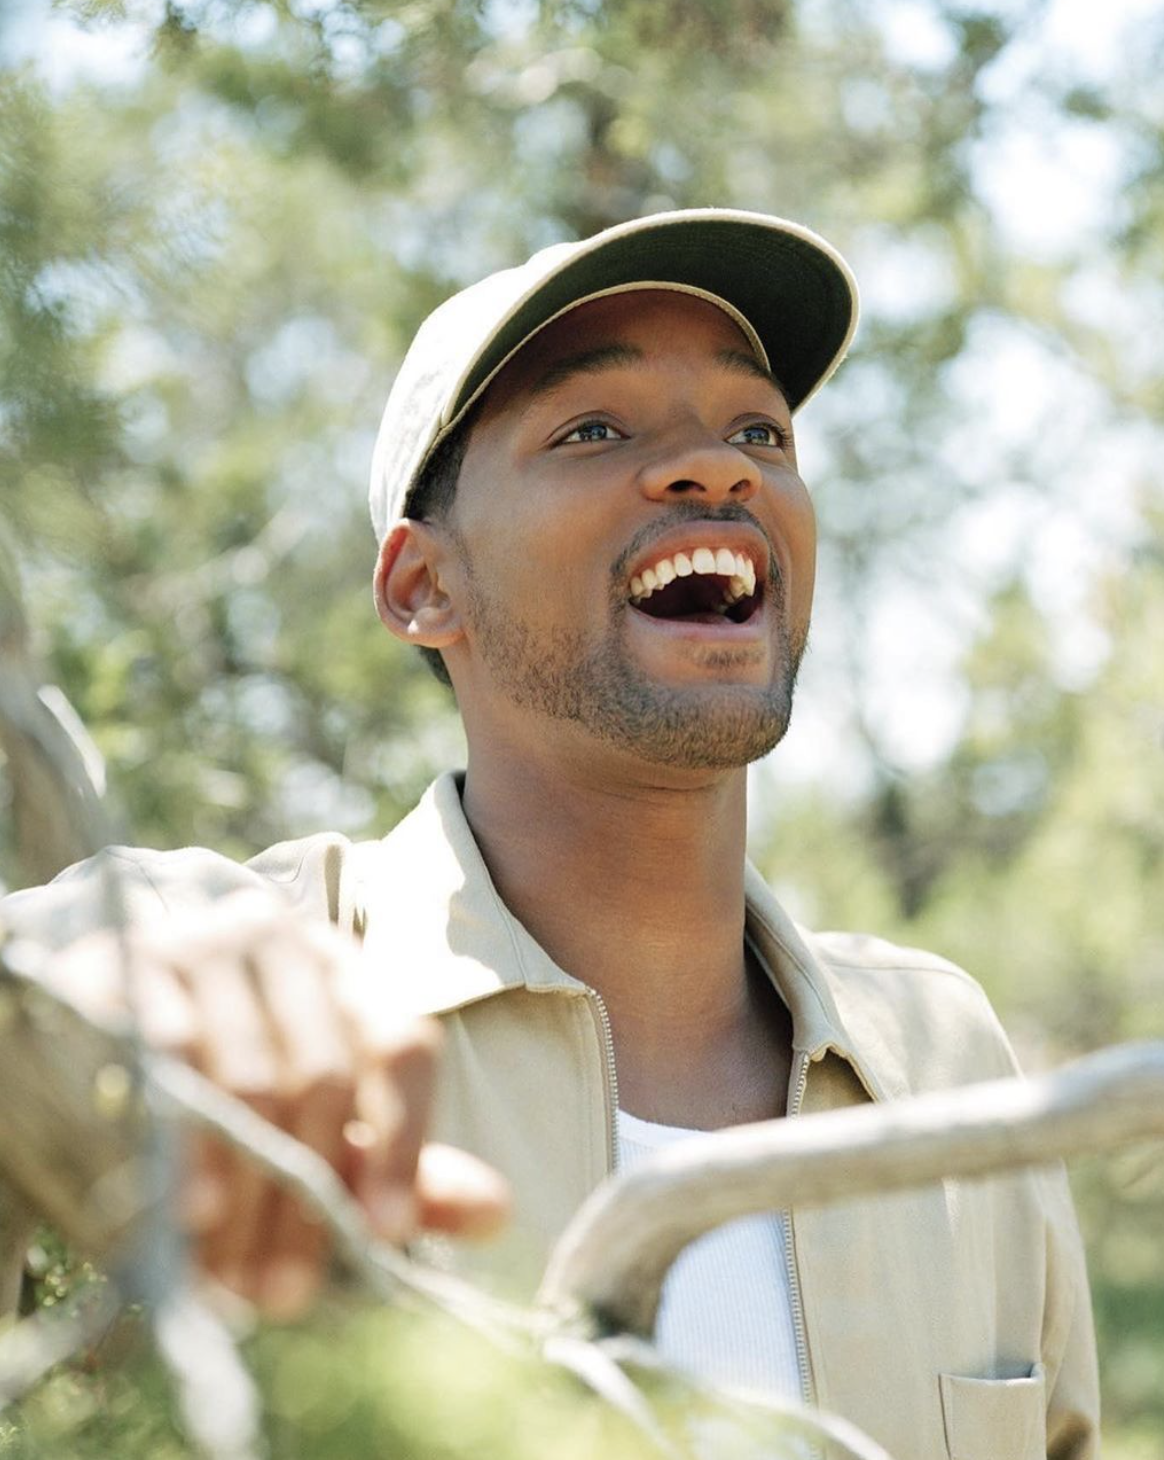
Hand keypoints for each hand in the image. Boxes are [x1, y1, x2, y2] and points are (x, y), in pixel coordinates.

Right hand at [46, 892, 509, 1317]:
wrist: (98, 1016)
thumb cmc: (227, 1071)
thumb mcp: (317, 1118)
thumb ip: (397, 1164)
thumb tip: (499, 1213)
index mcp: (343, 968)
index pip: (401, 1043)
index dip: (402, 1142)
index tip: (388, 1234)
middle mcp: (276, 940)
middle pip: (321, 1073)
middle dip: (308, 1198)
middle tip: (290, 1296)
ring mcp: (194, 946)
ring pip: (246, 1078)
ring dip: (247, 1194)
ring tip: (238, 1284)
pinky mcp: (119, 970)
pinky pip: (163, 1062)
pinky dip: (184, 1147)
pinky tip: (193, 1216)